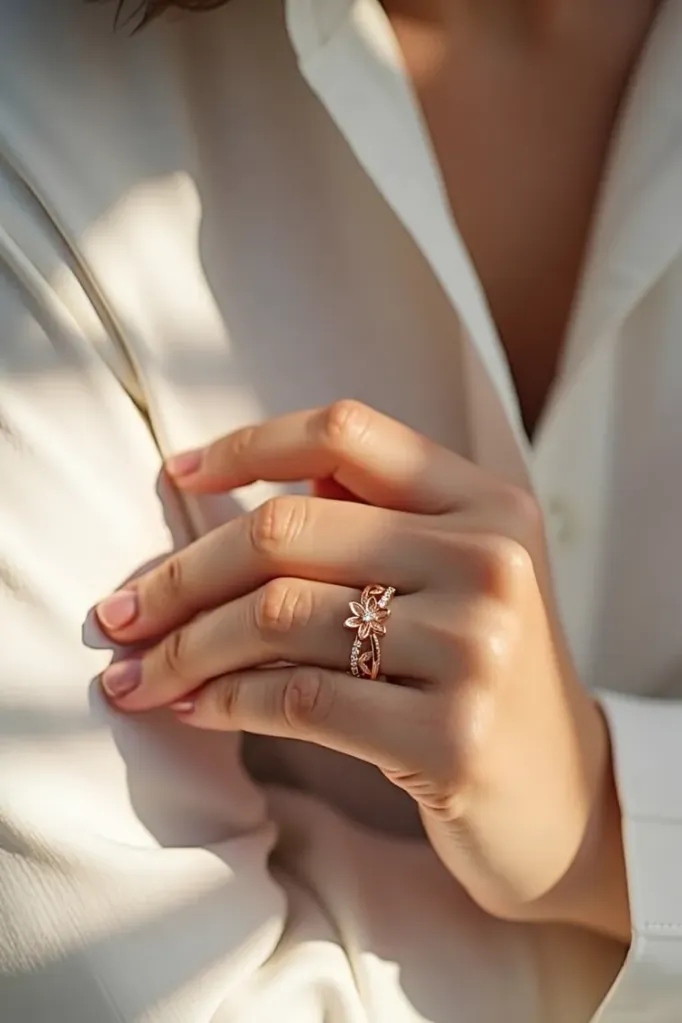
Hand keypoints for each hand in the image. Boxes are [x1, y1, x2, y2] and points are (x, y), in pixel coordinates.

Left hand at [96, 401, 628, 939]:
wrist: (565, 795)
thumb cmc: (483, 673)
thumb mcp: (457, 574)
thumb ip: (374, 515)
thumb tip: (242, 484)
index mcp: (487, 503)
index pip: (345, 433)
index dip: (247, 446)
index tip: (177, 476)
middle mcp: (488, 561)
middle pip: (287, 528)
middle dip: (180, 574)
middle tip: (118, 613)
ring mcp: (476, 649)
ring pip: (277, 617)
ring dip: (185, 649)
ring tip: (140, 675)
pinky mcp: (451, 737)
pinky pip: (295, 700)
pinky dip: (224, 702)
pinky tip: (195, 710)